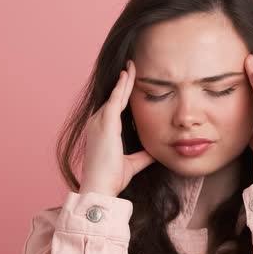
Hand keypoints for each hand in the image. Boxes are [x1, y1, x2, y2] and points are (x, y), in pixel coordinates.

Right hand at [80, 59, 156, 195]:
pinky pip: (115, 99)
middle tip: (131, 66)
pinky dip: (122, 86)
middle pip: (113, 98)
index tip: (129, 82)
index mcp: (101, 132)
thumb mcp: (132, 163)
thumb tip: (156, 153)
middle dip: (123, 83)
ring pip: (114, 96)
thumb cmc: (112, 178)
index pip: (113, 108)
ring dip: (124, 81)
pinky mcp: (105, 123)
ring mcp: (99, 122)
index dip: (121, 94)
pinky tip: (128, 75)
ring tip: (132, 66)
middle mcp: (97, 123)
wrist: (101, 187)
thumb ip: (143, 156)